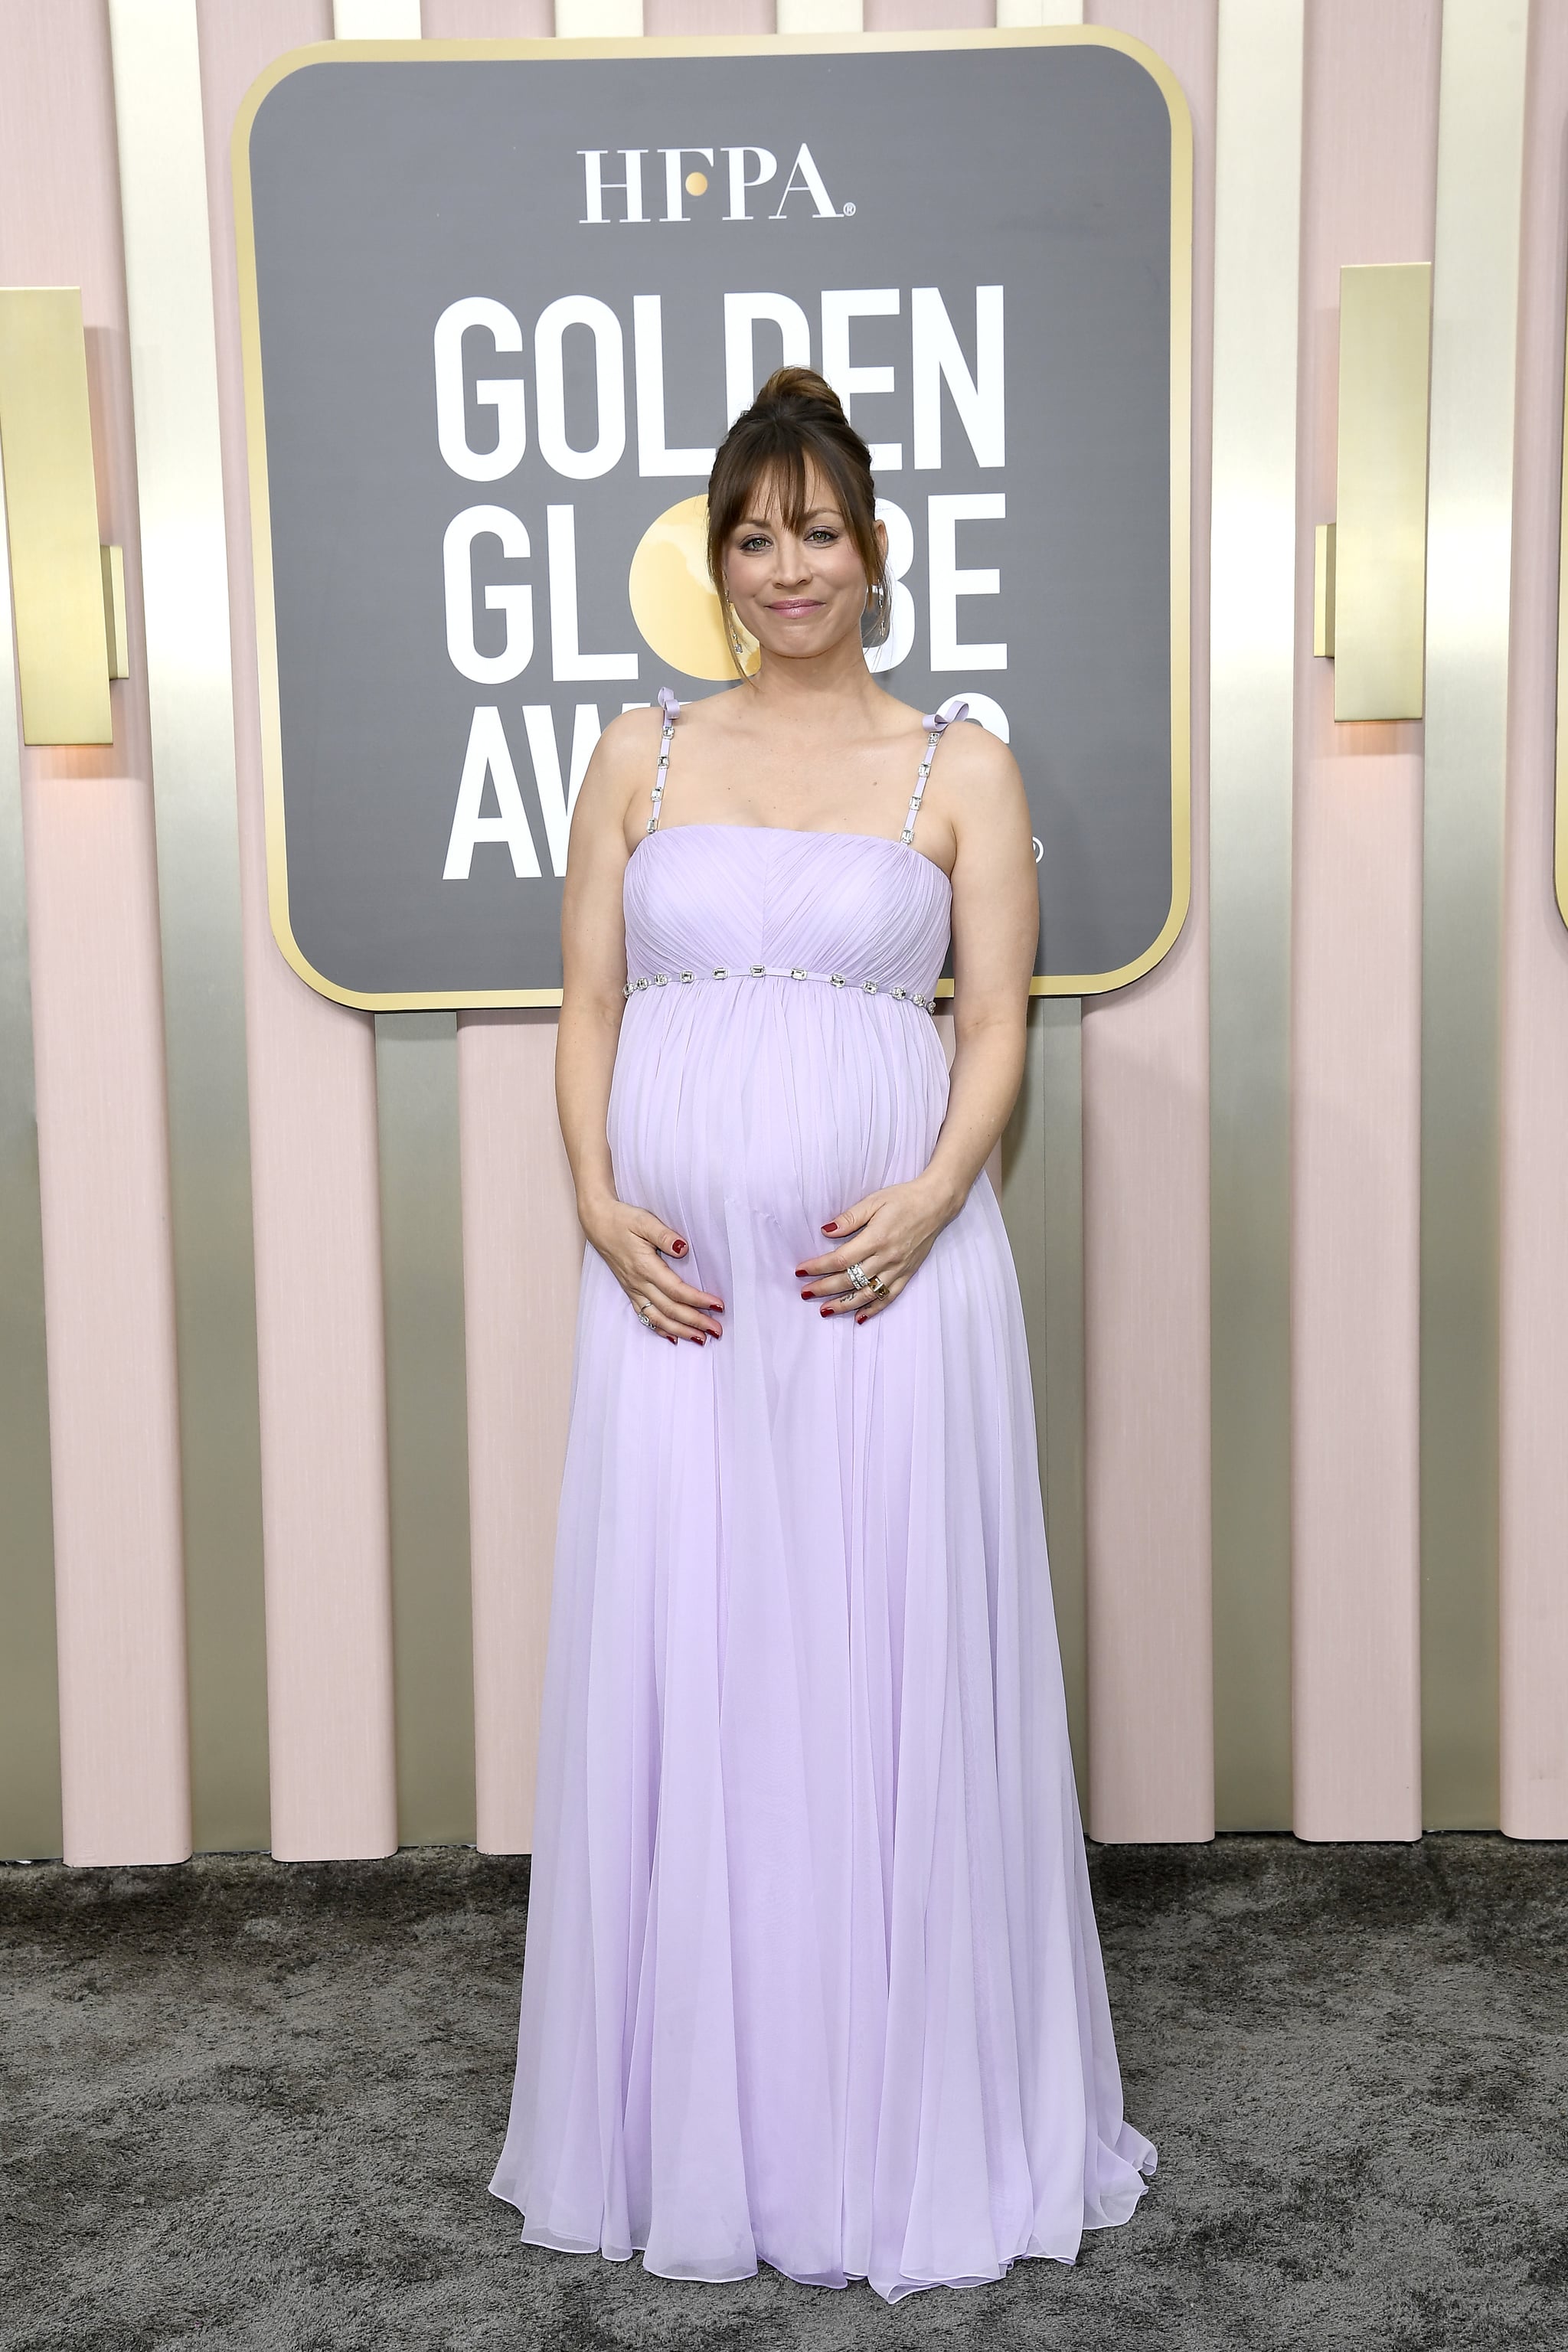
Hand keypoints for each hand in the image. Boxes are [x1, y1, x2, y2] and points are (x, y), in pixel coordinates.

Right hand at [581, 1196, 722, 1342]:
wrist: (598, 1222)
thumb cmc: (622, 1220)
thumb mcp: (645, 1221)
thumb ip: (664, 1235)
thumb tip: (682, 1248)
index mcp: (645, 1266)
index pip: (676, 1289)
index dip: (698, 1300)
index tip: (717, 1305)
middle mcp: (638, 1282)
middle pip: (670, 1309)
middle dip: (694, 1322)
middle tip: (716, 1330)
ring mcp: (633, 1288)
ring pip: (657, 1318)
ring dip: (680, 1330)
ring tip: (700, 1338)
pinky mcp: (629, 1289)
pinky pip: (644, 1315)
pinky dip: (660, 1328)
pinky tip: (673, 1336)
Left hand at [794, 1177, 955, 1321]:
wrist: (936, 1203)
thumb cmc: (903, 1199)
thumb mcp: (874, 1201)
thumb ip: (850, 1218)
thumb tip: (826, 1230)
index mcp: (876, 1238)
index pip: (841, 1259)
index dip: (818, 1267)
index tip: (801, 1271)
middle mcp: (887, 1257)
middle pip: (850, 1279)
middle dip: (824, 1288)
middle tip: (805, 1293)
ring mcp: (898, 1268)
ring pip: (867, 1293)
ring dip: (844, 1304)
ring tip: (825, 1310)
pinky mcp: (908, 1274)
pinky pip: (889, 1297)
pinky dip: (873, 1309)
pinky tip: (859, 1317)